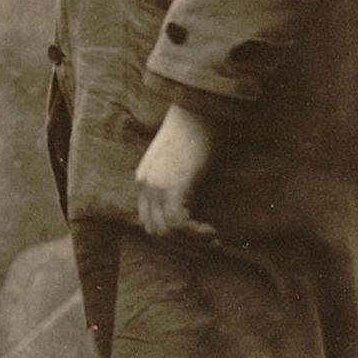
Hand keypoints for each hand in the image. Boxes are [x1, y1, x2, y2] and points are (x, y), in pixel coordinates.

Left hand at [135, 102, 218, 240]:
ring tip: (214, 241)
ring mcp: (154, 188)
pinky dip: (195, 234)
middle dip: (181, 246)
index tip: (195, 242)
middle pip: (154, 231)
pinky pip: (177, 224)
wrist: (199, 109)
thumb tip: (194, 206)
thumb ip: (180, 183)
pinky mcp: (169, 187)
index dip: (172, 237)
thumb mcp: (183, 163)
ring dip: (191, 243)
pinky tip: (213, 233)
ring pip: (165, 232)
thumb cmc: (199, 132)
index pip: (149, 221)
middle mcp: (144, 186)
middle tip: (208, 248)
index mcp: (144, 181)